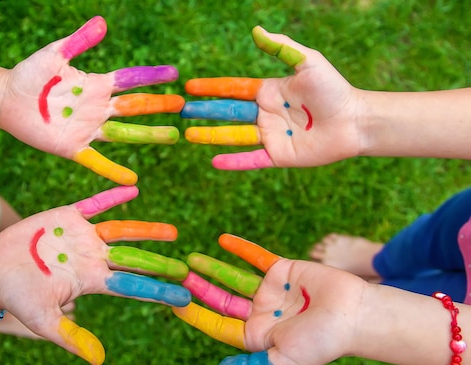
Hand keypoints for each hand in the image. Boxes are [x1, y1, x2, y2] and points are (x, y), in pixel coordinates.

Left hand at [0, 16, 183, 184]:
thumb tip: (102, 22)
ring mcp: (88, 130)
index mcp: (96, 85)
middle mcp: (97, 108)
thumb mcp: (55, 54)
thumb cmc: (30, 75)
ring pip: (125, 133)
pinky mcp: (73, 148)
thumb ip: (79, 41)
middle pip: (135, 107)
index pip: (130, 80)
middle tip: (182, 105)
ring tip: (173, 135)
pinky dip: (113, 171)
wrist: (7, 99)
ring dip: (149, 135)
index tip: (174, 74)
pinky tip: (132, 180)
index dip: (151, 76)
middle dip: (159, 106)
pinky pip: (97, 161)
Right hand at [0, 186, 189, 364]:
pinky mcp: (68, 217)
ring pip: (121, 230)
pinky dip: (112, 197)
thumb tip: (99, 361)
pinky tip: (133, 189)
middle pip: (134, 258)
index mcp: (92, 280)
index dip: (157, 290)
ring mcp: (83, 236)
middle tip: (186, 267)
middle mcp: (93, 258)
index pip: (132, 286)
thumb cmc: (18, 298)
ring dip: (146, 230)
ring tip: (173, 233)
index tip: (183, 297)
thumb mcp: (44, 321)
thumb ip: (71, 337)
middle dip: (160, 263)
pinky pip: (95, 204)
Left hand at [172, 234, 366, 364]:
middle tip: (177, 275)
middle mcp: (261, 313)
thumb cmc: (322, 344)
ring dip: (213, 268)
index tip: (175, 302)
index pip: (219, 324)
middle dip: (200, 288)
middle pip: (222, 299)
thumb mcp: (283, 362)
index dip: (197, 314)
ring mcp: (272, 291)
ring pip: (234, 277)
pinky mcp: (284, 270)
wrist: (356, 315)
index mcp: (258, 336)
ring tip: (191, 258)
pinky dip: (240, 248)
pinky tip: (222, 240)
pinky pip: (257, 257)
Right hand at [180, 26, 361, 169]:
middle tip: (181, 111)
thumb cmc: (334, 89)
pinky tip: (214, 162)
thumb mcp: (308, 62)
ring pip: (234, 136)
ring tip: (189, 135)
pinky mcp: (278, 156)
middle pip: (228, 112)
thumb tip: (256, 30)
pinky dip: (233, 162)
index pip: (234, 89)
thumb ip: (281, 48)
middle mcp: (266, 114)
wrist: (354, 120)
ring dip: (211, 136)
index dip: (212, 88)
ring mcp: (271, 136)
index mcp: (270, 92)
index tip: (191, 86)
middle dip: (205, 111)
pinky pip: (251, 159)